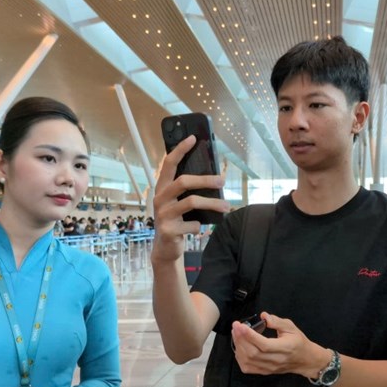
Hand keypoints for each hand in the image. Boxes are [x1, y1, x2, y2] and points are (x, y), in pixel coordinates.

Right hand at [151, 135, 228, 263]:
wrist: (166, 248)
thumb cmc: (177, 220)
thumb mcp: (178, 203)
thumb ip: (188, 191)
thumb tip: (214, 178)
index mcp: (162, 188)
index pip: (168, 164)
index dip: (180, 150)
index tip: (193, 138)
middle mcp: (160, 198)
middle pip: (183, 182)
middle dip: (206, 180)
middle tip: (222, 181)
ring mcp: (163, 215)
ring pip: (191, 202)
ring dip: (212, 204)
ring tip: (227, 207)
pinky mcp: (168, 230)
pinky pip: (193, 224)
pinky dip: (201, 226)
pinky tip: (200, 228)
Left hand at [231, 312, 330, 378]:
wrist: (305, 360)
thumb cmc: (298, 342)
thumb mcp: (291, 327)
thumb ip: (277, 321)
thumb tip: (264, 316)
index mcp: (285, 348)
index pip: (264, 345)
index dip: (250, 336)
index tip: (240, 325)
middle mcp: (276, 360)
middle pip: (253, 353)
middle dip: (240, 338)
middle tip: (235, 326)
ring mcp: (269, 368)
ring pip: (248, 360)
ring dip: (239, 346)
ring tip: (236, 334)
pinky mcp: (264, 371)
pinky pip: (247, 368)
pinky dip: (240, 357)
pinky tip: (239, 347)